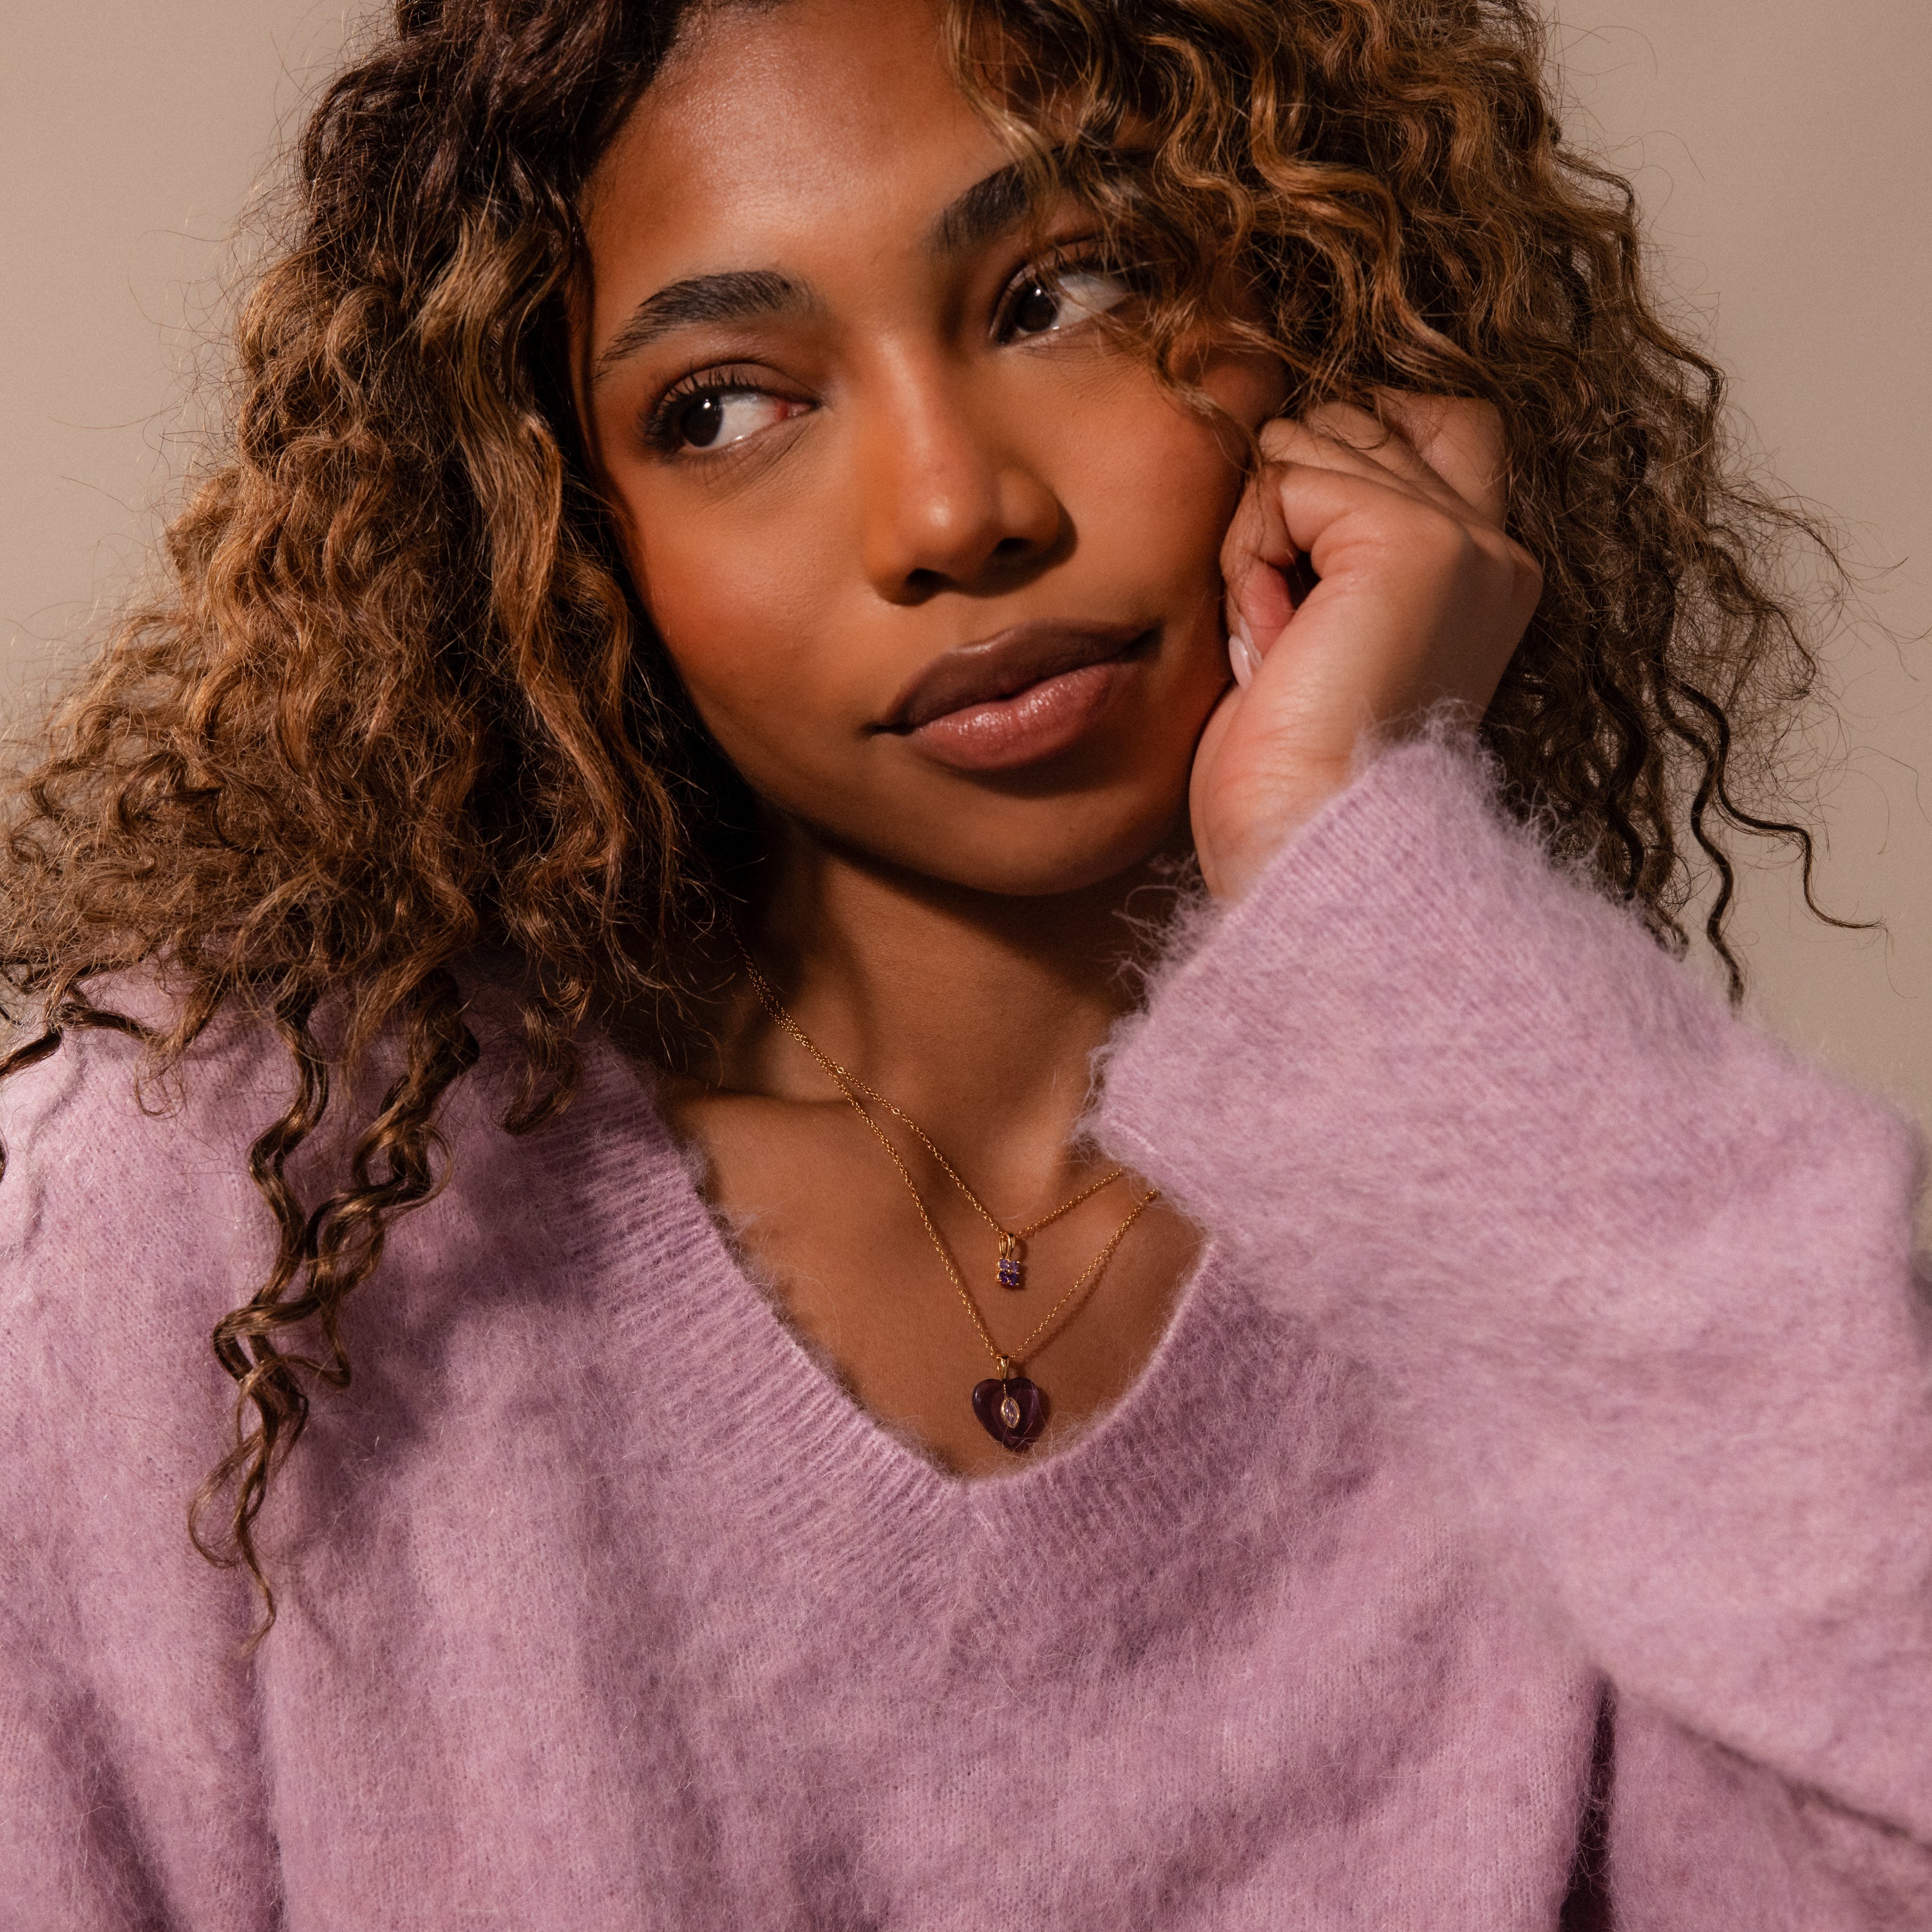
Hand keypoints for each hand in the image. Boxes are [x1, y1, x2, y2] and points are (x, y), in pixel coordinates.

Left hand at [1190, 394, 1541, 897]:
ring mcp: (1460, 538)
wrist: (1301, 839)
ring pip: (1308, 445)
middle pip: (1354, 419)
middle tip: (1280, 628)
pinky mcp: (1413, 540)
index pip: (1428, 420)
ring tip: (1277, 644)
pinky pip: (1284, 484)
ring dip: (1257, 541)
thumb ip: (1330, 532)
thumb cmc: (1287, 765)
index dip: (1340, 452)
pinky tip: (1271, 642)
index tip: (1291, 564)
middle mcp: (1490, 545)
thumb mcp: (1318, 624)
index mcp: (1483, 569)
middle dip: (1282, 508)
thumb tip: (1282, 438)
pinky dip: (1249, 563)